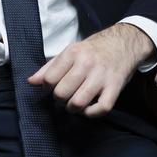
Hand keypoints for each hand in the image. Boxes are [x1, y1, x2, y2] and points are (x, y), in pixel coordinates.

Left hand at [28, 23, 153, 117]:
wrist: (124, 42)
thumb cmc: (94, 50)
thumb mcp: (71, 51)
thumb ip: (49, 67)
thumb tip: (31, 82)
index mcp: (73, 53)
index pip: (49, 79)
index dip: (48, 87)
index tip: (54, 86)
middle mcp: (87, 64)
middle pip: (61, 93)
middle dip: (60, 99)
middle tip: (66, 95)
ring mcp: (102, 76)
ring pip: (78, 103)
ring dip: (74, 108)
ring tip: (76, 102)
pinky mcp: (115, 87)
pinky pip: (101, 109)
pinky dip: (92, 113)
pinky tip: (89, 107)